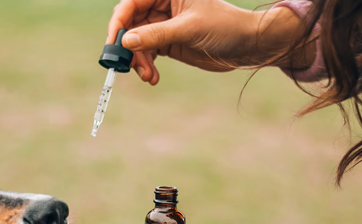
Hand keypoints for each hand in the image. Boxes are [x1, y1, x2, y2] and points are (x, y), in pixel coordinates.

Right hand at [107, 0, 315, 84]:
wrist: (246, 45)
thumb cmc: (224, 26)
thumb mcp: (188, 29)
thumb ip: (156, 34)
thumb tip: (127, 41)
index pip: (132, 4)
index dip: (119, 23)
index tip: (114, 44)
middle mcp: (161, 6)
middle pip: (130, 24)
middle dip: (128, 47)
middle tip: (127, 66)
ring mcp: (163, 25)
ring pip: (137, 42)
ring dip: (138, 61)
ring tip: (148, 76)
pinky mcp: (168, 43)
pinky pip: (147, 54)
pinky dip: (146, 66)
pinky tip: (153, 77)